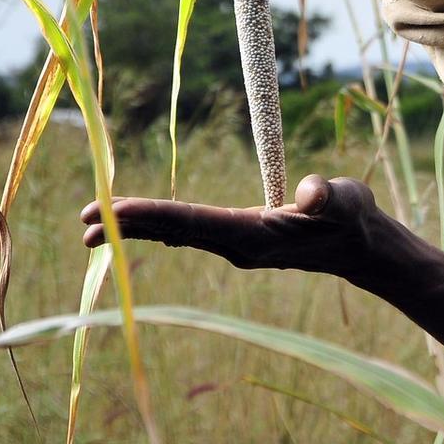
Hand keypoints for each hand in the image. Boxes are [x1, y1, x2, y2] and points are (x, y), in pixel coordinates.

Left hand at [81, 173, 378, 279]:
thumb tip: (312, 194)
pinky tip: (138, 226)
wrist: (364, 249)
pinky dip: (159, 226)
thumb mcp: (347, 199)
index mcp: (253, 235)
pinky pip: (189, 233)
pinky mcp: (240, 242)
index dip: (150, 216)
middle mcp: (237, 246)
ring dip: (136, 229)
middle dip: (127, 227)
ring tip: (92, 226)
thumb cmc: (355, 218)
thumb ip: (329, 196)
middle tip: (80, 224)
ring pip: (177, 234)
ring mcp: (237, 247)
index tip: (111, 212)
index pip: (192, 222)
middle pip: (173, 232)